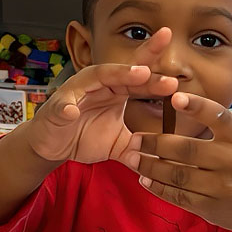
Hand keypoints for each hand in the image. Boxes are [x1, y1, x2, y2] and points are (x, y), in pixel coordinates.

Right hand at [23, 29, 177, 163]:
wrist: (53, 146)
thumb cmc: (83, 135)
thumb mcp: (118, 144)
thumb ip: (139, 148)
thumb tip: (165, 160)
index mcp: (116, 90)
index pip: (140, 77)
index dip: (158, 74)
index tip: (179, 76)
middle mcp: (98, 84)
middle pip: (124, 72)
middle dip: (146, 71)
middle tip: (169, 78)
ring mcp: (77, 93)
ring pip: (97, 78)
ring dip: (117, 75)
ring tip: (138, 75)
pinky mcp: (57, 108)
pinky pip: (63, 107)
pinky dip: (67, 108)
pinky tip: (72, 111)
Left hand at [121, 91, 231, 231]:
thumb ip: (218, 130)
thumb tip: (177, 109)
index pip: (219, 117)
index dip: (197, 106)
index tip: (175, 97)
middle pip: (186, 149)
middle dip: (155, 143)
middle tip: (135, 139)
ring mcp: (223, 188)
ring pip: (177, 175)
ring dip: (150, 167)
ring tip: (134, 158)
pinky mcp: (213, 209)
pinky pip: (179, 197)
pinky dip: (158, 188)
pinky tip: (146, 180)